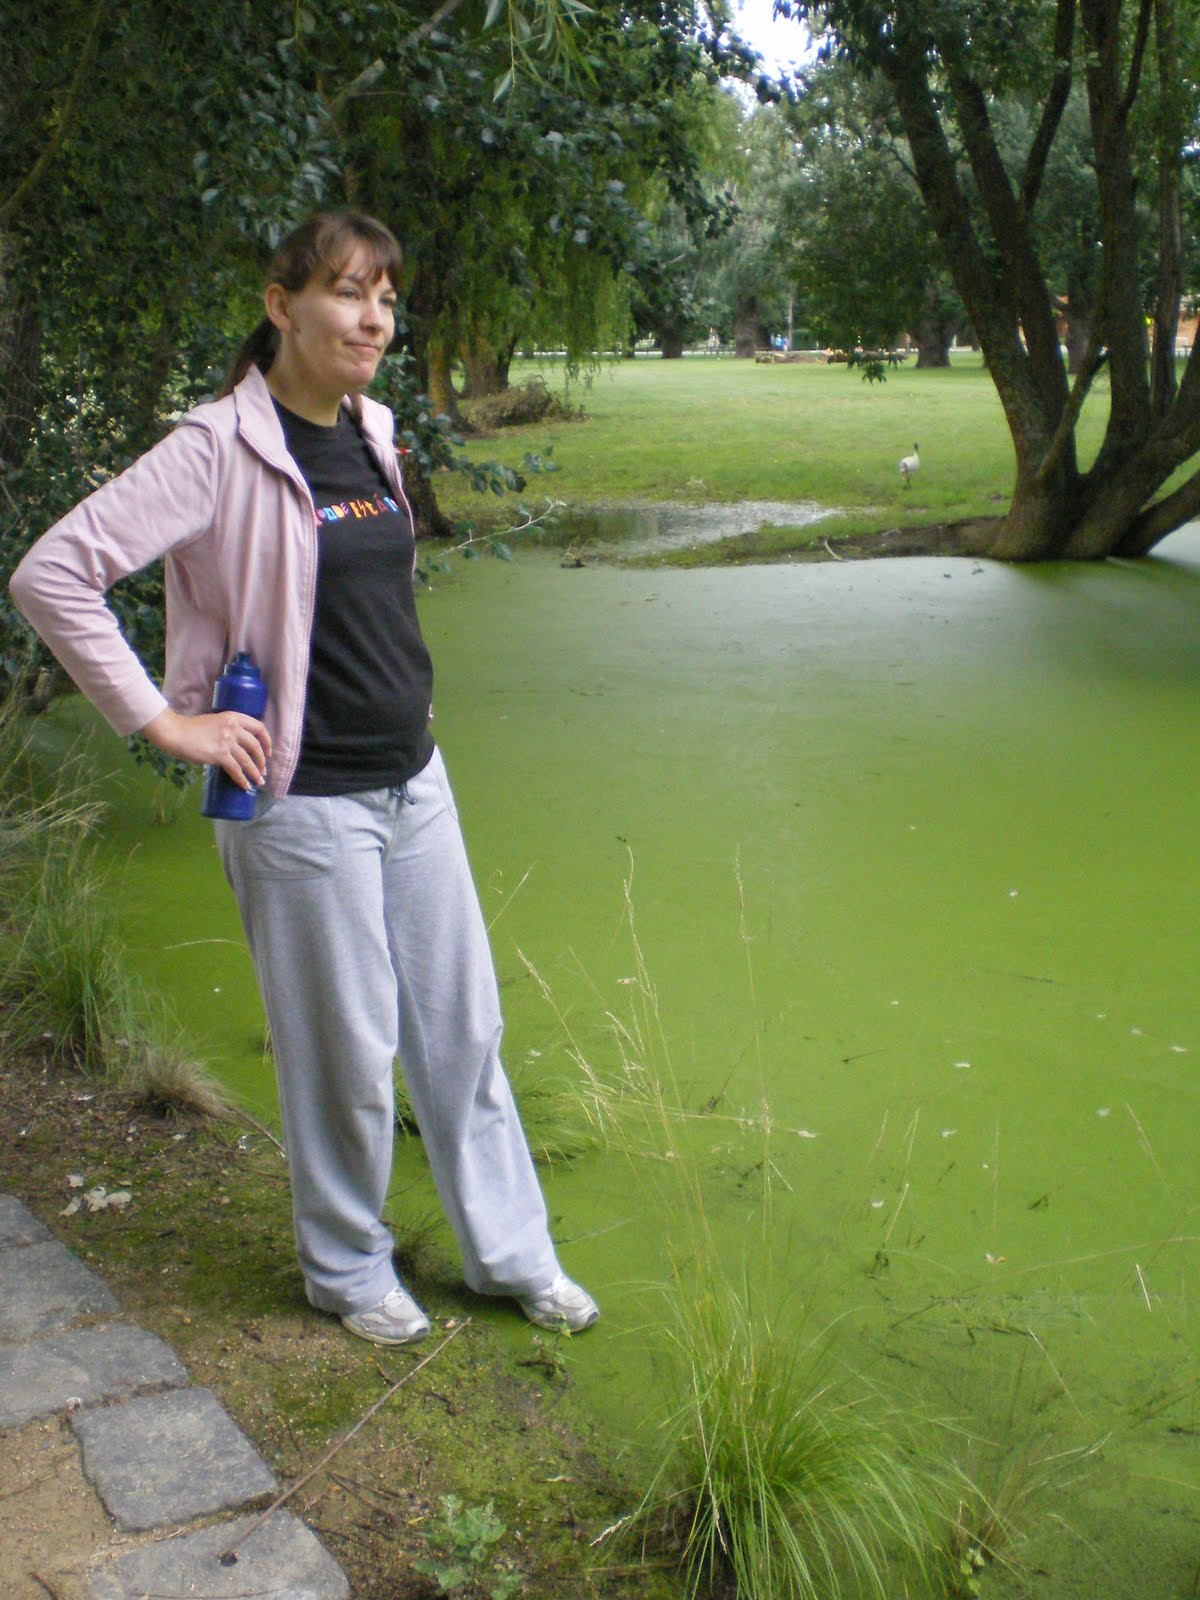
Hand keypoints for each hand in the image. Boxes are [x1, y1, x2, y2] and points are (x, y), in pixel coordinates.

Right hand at [140, 707, 271, 790]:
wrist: (175, 732)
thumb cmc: (190, 728)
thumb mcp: (214, 723)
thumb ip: (226, 731)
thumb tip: (234, 748)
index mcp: (233, 717)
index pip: (259, 727)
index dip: (267, 741)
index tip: (268, 752)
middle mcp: (233, 727)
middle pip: (255, 746)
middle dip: (262, 761)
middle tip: (263, 771)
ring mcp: (227, 741)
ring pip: (247, 760)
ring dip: (255, 773)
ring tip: (258, 782)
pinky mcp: (219, 754)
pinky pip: (235, 770)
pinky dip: (242, 779)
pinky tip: (245, 786)